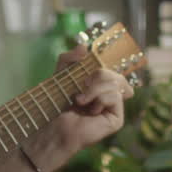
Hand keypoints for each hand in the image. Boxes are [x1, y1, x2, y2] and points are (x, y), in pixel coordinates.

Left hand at [40, 44, 133, 159]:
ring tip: (80, 100)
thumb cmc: (56, 104)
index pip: (114, 69)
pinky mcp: (117, 119)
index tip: (91, 70)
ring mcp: (115, 108)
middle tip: (82, 86)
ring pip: (115, 82)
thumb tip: (84, 46)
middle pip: (115, 73)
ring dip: (94, 89)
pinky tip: (89, 109)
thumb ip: (70, 58)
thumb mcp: (61, 75)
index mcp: (101, 86)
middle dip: (97, 75)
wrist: (53, 125)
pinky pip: (115, 96)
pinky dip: (99, 98)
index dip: (105, 66)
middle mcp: (111, 96)